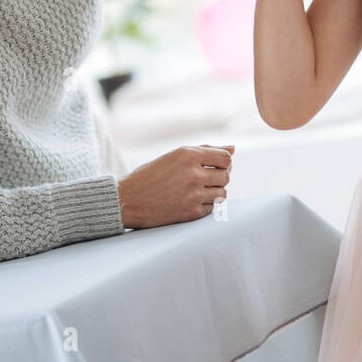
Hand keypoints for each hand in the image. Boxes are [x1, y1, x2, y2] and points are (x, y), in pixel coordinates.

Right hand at [117, 144, 232, 228]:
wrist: (127, 200)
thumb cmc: (150, 175)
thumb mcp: (175, 156)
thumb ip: (205, 150)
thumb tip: (233, 148)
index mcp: (188, 155)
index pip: (226, 157)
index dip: (224, 162)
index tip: (215, 166)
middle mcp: (192, 174)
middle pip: (226, 176)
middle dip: (219, 177)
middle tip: (205, 179)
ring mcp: (193, 195)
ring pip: (222, 193)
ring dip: (214, 192)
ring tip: (198, 191)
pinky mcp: (191, 213)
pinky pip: (212, 208)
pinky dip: (206, 205)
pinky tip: (191, 201)